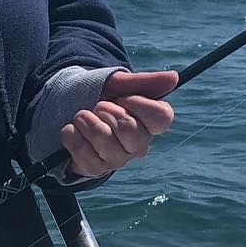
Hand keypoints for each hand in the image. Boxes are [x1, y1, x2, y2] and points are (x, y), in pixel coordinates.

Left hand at [60, 69, 176, 179]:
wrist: (71, 107)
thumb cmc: (102, 96)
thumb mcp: (120, 83)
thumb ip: (145, 81)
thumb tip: (174, 77)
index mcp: (151, 123)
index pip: (161, 117)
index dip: (140, 104)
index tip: (123, 97)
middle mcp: (138, 145)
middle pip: (129, 128)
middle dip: (106, 110)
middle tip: (98, 106)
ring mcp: (117, 159)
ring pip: (104, 139)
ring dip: (86, 120)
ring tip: (82, 116)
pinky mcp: (95, 169)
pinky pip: (83, 152)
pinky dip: (71, 135)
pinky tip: (73, 130)